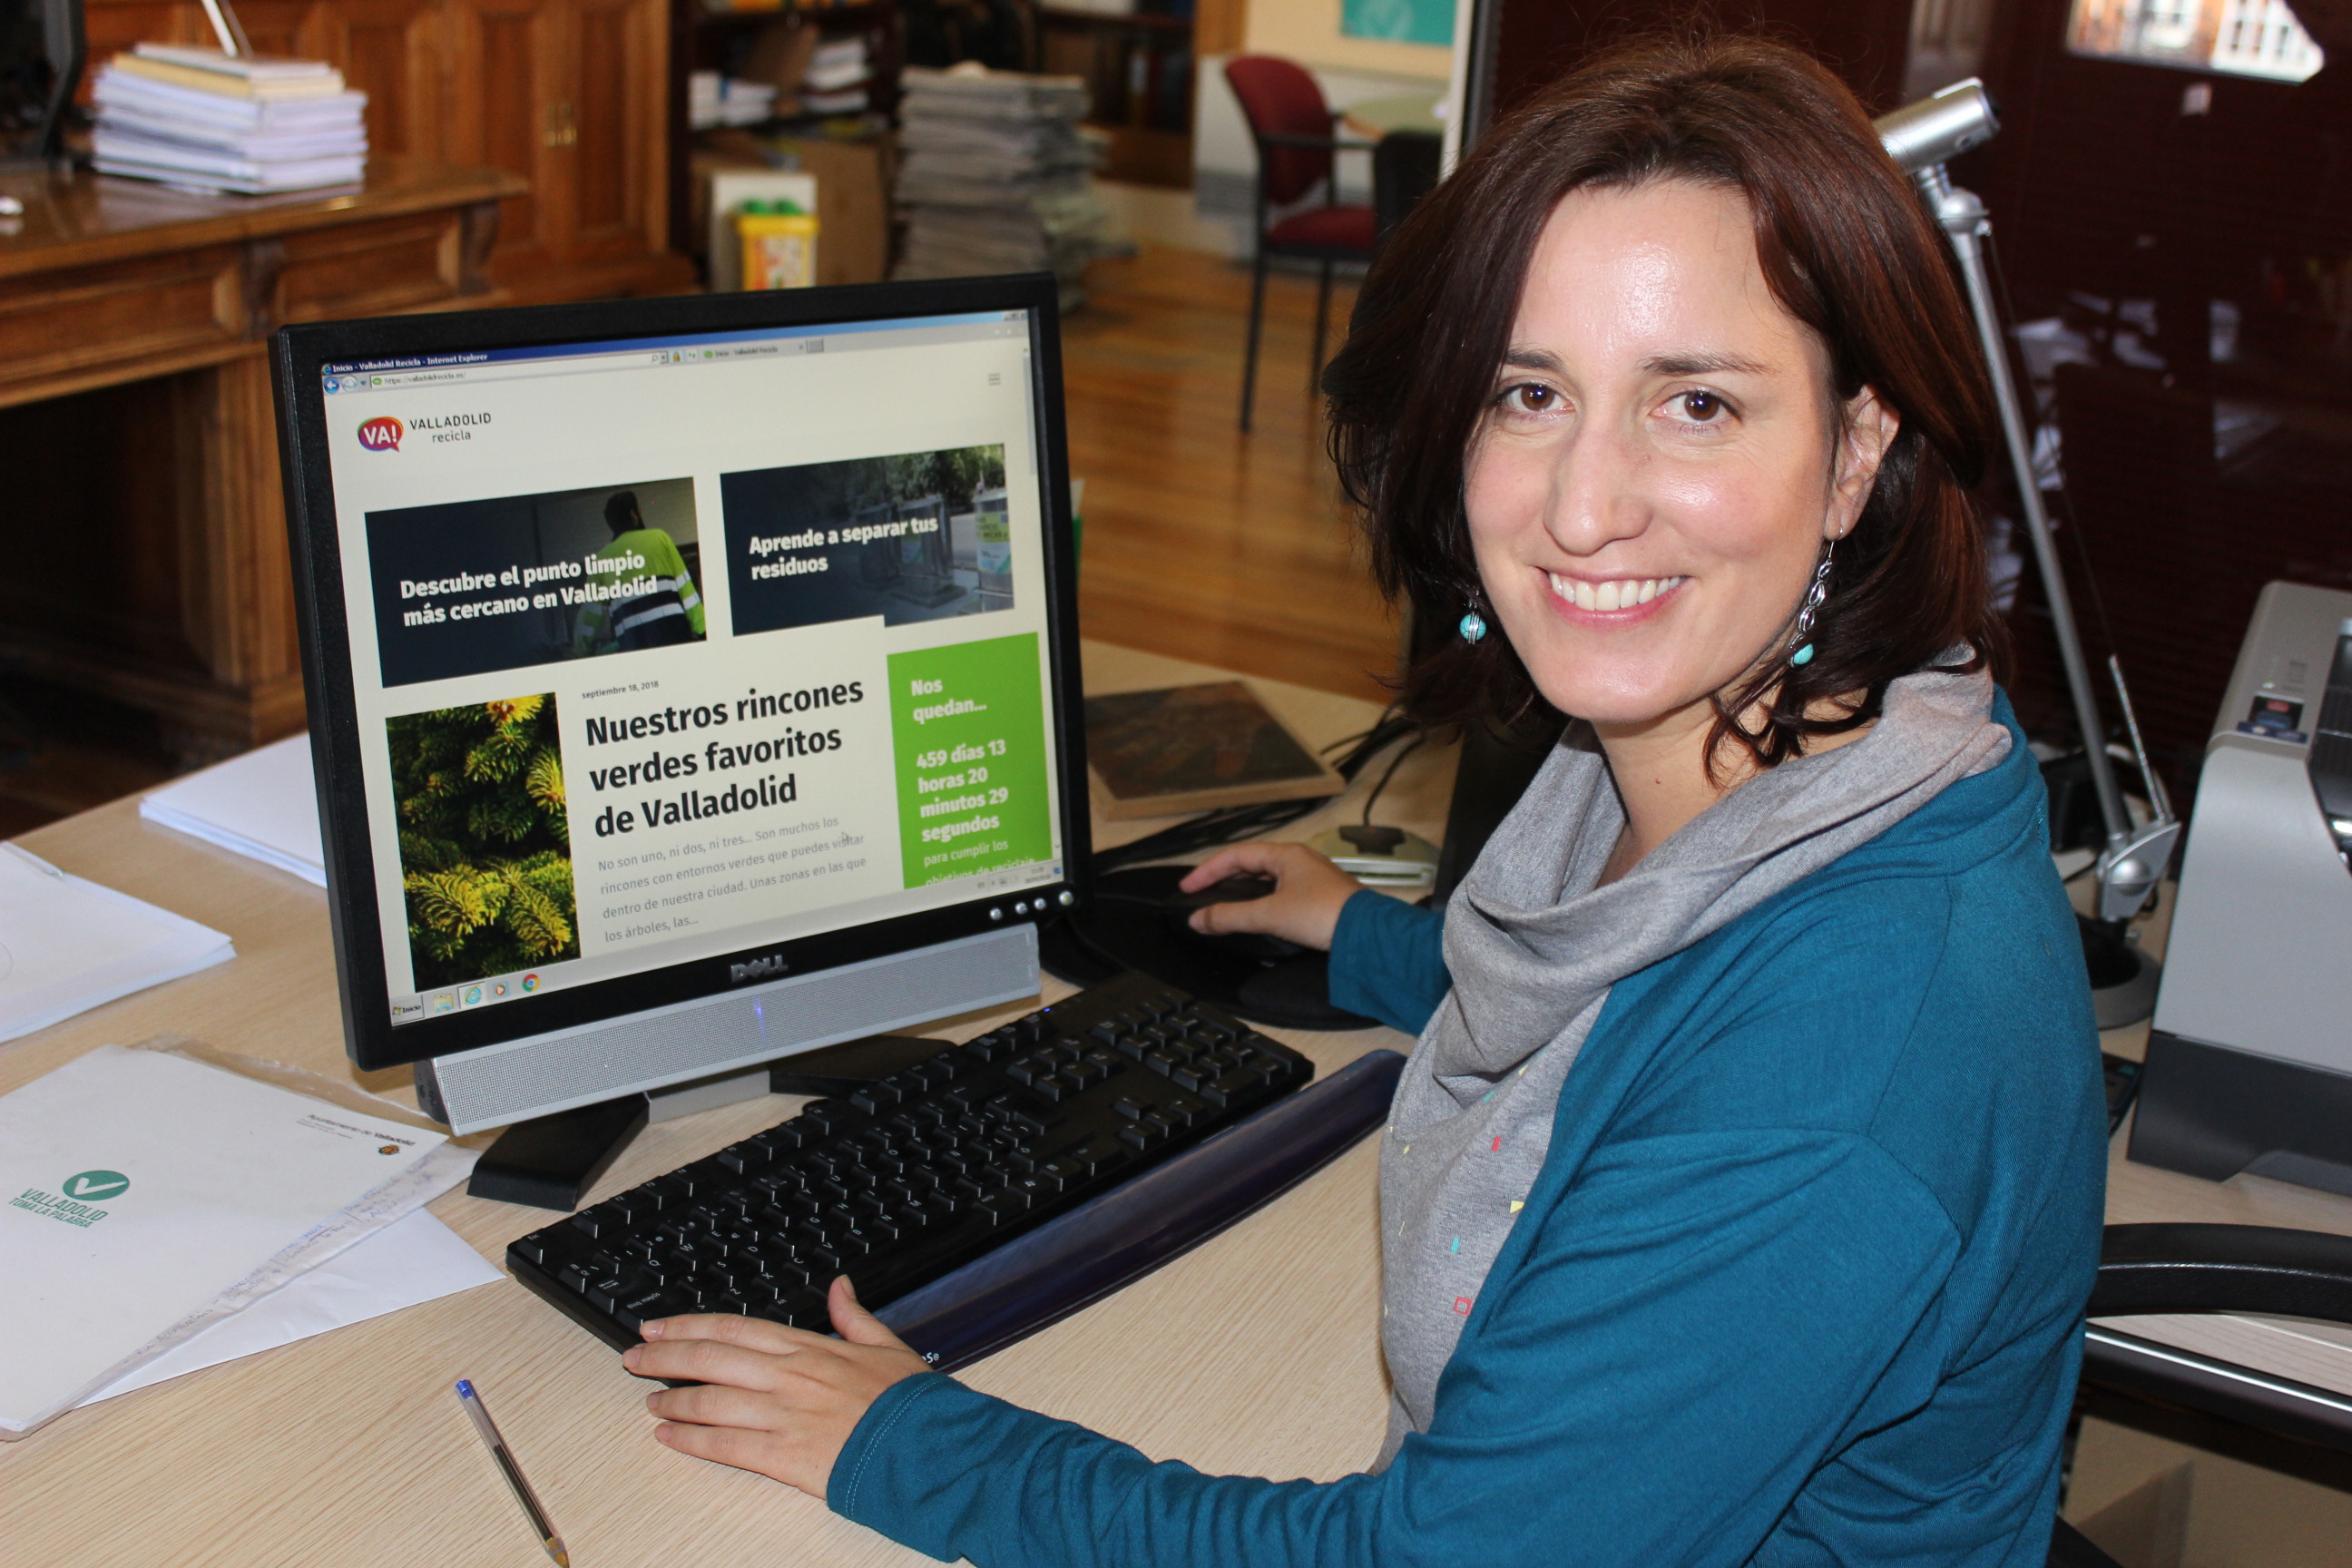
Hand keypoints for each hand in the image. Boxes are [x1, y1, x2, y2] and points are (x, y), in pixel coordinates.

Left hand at [625, 1276, 929, 1496]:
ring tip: (650, 1403)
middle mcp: (789, 1376)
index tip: (660, 1326)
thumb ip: (854, 1316)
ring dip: (673, 1401)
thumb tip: (839, 1286)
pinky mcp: (784, 1455)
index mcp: (810, 1347)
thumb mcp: (887, 1345)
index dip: (690, 1325)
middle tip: (634, 1356)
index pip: (735, 1328)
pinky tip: (669, 1438)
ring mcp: (783, 1415)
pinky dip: (691, 1441)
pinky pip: (725, 1445)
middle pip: (710, 1359)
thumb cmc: (910, 1402)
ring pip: (710, 1401)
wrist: (927, 1447)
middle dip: (665, 1356)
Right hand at [1179, 842, 1359, 950]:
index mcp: (1286, 854)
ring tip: (1224, 901)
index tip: (1187, 888)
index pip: (1236, 855)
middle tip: (1201, 893)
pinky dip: (1262, 899)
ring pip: (1268, 877)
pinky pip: (1282, 891)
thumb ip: (1229, 917)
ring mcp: (1313, 877)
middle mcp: (1300, 860)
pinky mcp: (1321, 896)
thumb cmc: (1321, 914)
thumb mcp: (1268, 915)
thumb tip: (1197, 920)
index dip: (1208, 870)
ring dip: (1244, 888)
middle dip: (1224, 877)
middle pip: (1252, 863)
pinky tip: (1257, 913)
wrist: (1366, 933)